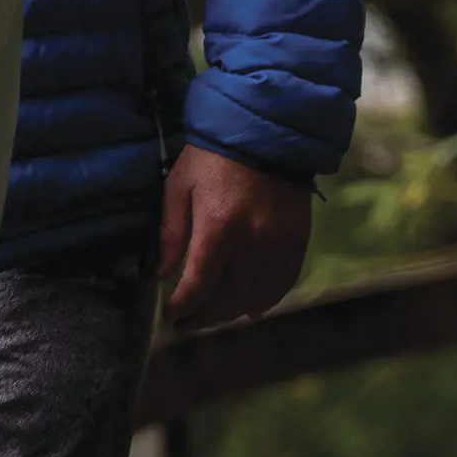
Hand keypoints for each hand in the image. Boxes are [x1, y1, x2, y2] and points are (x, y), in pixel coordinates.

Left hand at [159, 144, 313, 327]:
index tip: (170, 315)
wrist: (264, 131)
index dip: (182, 306)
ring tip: (211, 317)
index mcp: (218, 225)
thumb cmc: (212, 157)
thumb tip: (158, 275)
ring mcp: (279, 243)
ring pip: (256, 298)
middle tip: (186, 324)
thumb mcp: (179, 185)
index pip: (199, 284)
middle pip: (228, 299)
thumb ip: (170, 233)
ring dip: (231, 314)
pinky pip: (281, 284)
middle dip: (203, 318)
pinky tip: (248, 307)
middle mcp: (253, 240)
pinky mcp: (298, 241)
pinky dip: (264, 301)